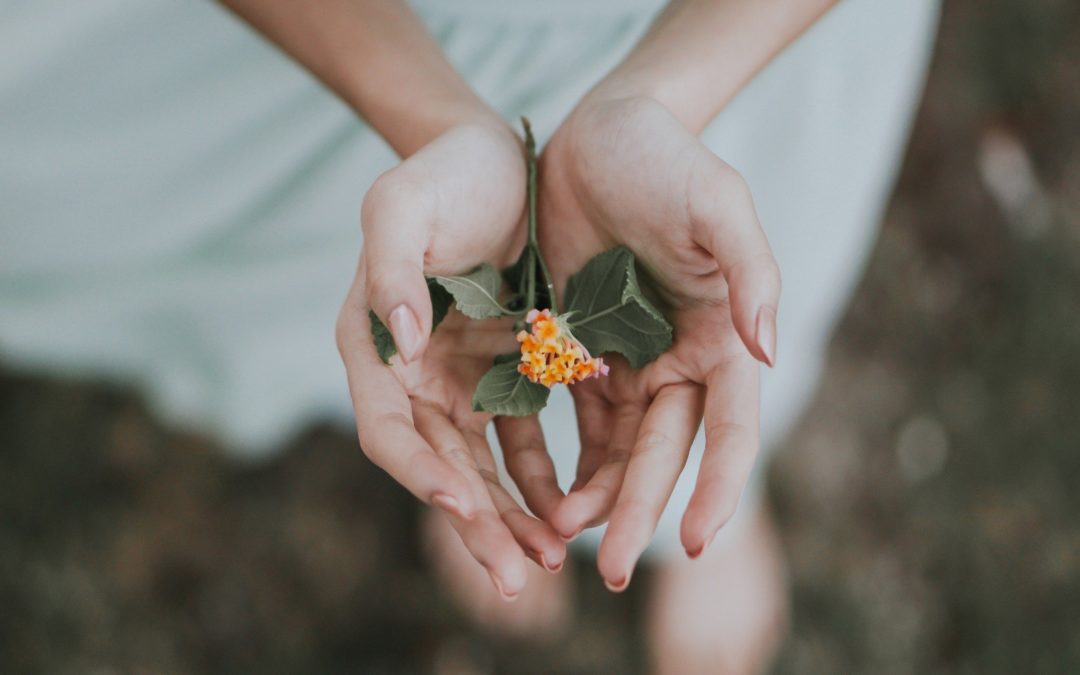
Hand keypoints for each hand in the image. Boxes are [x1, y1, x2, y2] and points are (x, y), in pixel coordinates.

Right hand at [336, 122, 565, 599]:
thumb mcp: (403, 205)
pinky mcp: (508, 373)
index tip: (465, 506)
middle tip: (517, 576)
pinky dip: (544, 477)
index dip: (420, 473)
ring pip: (484, 468)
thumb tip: (397, 342)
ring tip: (551, 559)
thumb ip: (390, 269)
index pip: (388, 429)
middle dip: (477, 524)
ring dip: (513, 516)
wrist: (499, 156)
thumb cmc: (443, 174)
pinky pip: (525, 439)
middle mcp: (413, 376)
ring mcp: (461, 380)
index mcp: (373, 346)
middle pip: (440, 468)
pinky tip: (573, 508)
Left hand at [535, 95, 780, 588]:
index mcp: (724, 338)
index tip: (696, 544)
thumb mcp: (717, 203)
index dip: (718, 486)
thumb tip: (771, 352)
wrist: (600, 132)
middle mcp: (682, 360)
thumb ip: (752, 273)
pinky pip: (575, 419)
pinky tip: (544, 496)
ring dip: (597, 496)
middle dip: (640, 511)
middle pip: (665, 452)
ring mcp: (630, 359)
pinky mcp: (581, 350)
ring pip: (618, 448)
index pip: (730, 428)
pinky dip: (564, 459)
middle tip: (613, 570)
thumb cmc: (668, 161)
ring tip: (566, 538)